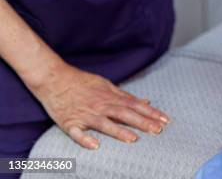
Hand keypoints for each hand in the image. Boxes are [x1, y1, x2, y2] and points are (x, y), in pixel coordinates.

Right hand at [30, 63, 169, 149]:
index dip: (151, 113)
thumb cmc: (82, 82)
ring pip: (104, 124)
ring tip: (134, 139)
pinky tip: (95, 146)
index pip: (135, 105)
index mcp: (110, 96)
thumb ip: (125, 95)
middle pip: (124, 114)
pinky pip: (77, 133)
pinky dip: (85, 139)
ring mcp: (85, 114)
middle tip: (158, 130)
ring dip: (119, 131)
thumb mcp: (106, 85)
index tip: (165, 120)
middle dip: (142, 122)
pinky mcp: (69, 122)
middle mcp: (100, 105)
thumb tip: (146, 101)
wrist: (54, 79)